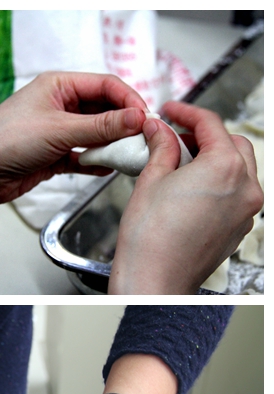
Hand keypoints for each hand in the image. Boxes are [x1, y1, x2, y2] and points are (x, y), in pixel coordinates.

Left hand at [0, 71, 147, 211]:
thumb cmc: (6, 140)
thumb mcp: (59, 130)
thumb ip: (100, 126)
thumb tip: (135, 119)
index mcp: (58, 86)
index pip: (105, 85)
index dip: (128, 100)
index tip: (145, 118)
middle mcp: (59, 106)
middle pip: (103, 111)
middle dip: (122, 126)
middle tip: (140, 140)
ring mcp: (57, 131)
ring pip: (94, 135)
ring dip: (110, 146)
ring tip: (126, 156)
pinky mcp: (54, 155)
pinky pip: (82, 156)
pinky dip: (95, 162)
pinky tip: (106, 168)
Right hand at [109, 101, 263, 293]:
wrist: (153, 280)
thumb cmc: (149, 239)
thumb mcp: (150, 180)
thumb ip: (161, 148)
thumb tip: (159, 130)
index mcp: (224, 167)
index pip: (210, 124)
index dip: (186, 113)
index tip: (171, 112)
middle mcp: (245, 187)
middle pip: (232, 143)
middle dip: (205, 136)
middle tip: (175, 138)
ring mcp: (246, 210)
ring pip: (239, 169)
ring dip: (214, 159)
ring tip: (182, 164)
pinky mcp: (239, 229)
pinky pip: (235, 194)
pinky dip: (218, 184)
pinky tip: (191, 189)